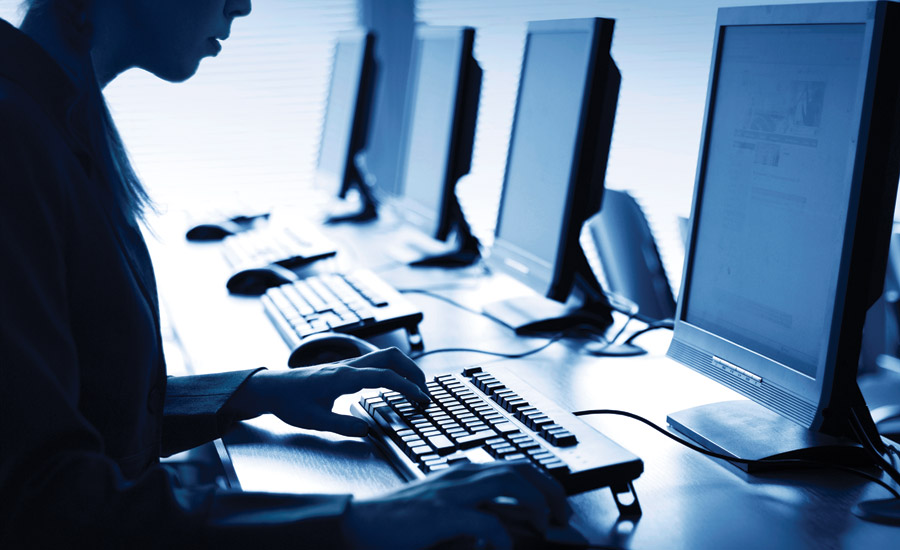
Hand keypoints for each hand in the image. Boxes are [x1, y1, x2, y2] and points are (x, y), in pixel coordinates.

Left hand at [229, 347, 429, 435]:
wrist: (272, 387)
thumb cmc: (290, 401)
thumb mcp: (314, 420)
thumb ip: (343, 426)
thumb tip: (367, 430)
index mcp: (344, 377)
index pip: (385, 376)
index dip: (407, 387)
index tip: (421, 400)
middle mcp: (349, 366)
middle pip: (391, 356)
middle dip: (413, 371)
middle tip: (425, 392)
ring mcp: (349, 364)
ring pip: (385, 356)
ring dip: (405, 369)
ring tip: (416, 389)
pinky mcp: (347, 368)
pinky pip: (377, 362)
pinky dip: (394, 370)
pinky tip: (395, 385)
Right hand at [343, 461, 570, 549]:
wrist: (356, 525)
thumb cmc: (395, 524)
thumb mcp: (440, 515)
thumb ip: (469, 515)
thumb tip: (501, 528)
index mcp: (459, 474)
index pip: (511, 466)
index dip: (540, 482)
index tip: (555, 505)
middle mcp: (459, 475)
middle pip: (518, 468)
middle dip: (549, 488)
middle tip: (563, 514)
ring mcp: (451, 491)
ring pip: (509, 480)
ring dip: (535, 502)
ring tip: (547, 523)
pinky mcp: (441, 512)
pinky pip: (486, 520)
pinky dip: (502, 536)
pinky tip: (504, 548)